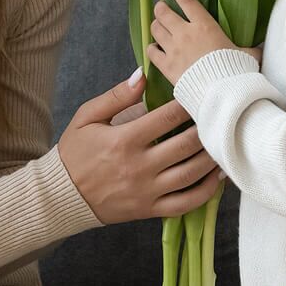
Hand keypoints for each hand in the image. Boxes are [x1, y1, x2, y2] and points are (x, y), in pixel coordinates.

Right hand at [56, 71, 222, 224]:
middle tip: (219, 116)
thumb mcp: (87, 117)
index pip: (167, 118)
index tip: (201, 93)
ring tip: (223, 142)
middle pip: (185, 145)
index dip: (188, 104)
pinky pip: (185, 203)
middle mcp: (139, 167)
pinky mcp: (150, 210)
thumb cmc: (75, 152)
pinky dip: (206, 191)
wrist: (62, 195)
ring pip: (190, 174)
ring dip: (211, 158)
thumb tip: (142, 75)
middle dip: (206, 128)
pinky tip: (217, 177)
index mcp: (124, 140)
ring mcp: (147, 191)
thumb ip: (116, 96)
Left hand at [147, 0, 241, 86]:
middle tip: (162, 7)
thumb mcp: (247, 55)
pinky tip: (154, 48)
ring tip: (157, 25)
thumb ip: (250, 49)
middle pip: (164, 12)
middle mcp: (185, 33)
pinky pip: (151, 52)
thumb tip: (262, 48)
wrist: (222, 93)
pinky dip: (151, 48)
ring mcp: (173, 49)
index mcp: (205, 26)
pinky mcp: (166, 67)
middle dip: (161, 7)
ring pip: (155, 29)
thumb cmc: (236, 71)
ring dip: (155, 25)